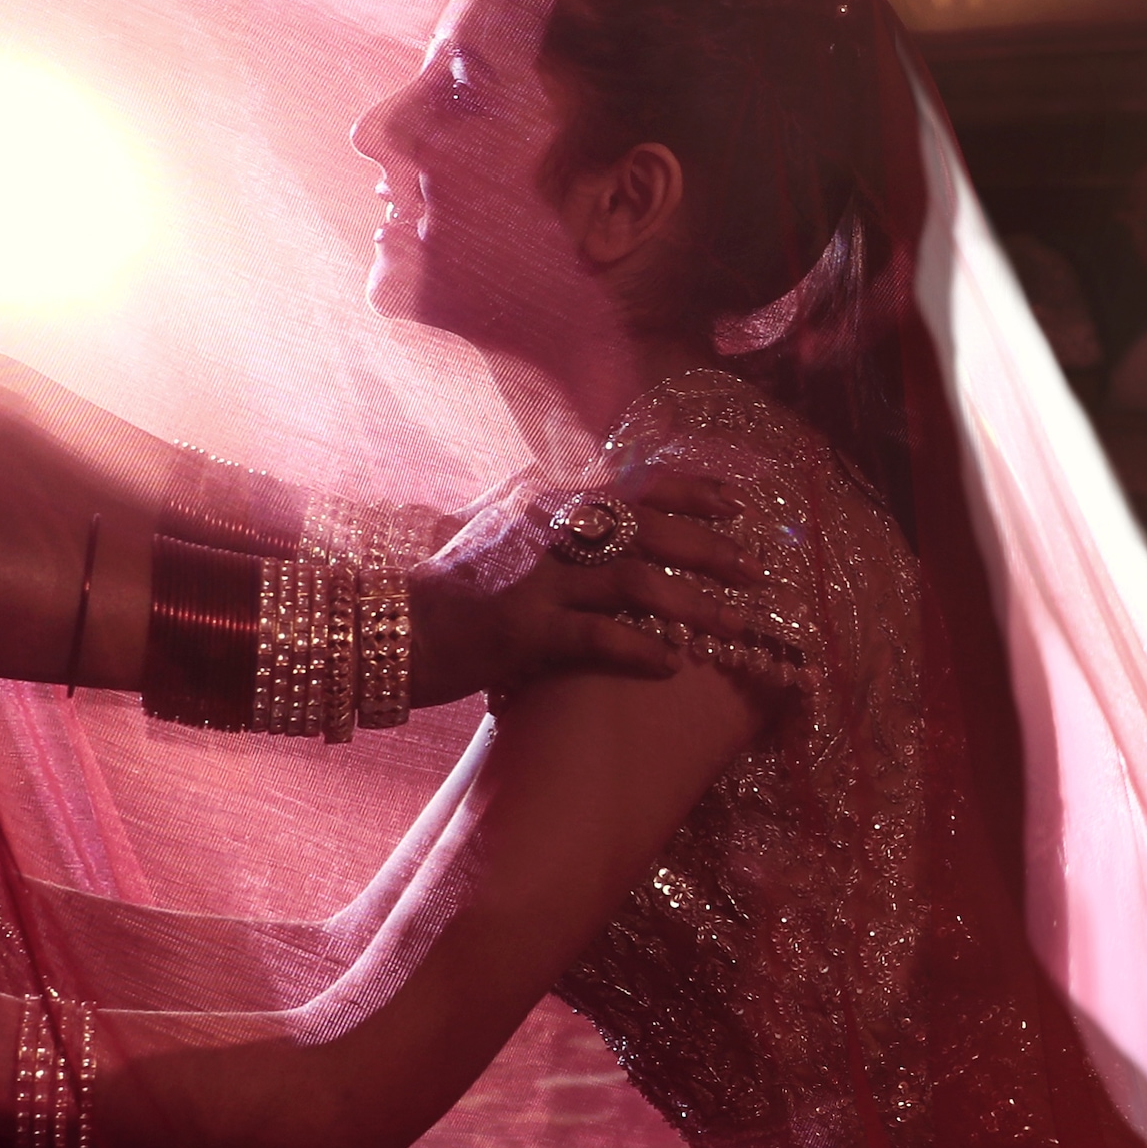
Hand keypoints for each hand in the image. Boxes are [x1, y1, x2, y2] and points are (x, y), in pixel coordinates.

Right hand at [402, 467, 796, 707]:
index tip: (740, 505)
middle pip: (648, 529)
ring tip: (736, 626)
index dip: (693, 490)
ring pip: (637, 583)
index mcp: (546, 499)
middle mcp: (546, 529)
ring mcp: (535, 579)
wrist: (389, 627)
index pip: (634, 482)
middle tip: (757, 574)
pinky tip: (674, 665)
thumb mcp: (505, 531)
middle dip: (712, 552)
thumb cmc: (453, 588)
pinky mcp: (524, 631)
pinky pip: (600, 638)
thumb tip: (614, 511)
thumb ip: (558, 519)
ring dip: (696, 605)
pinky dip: (643, 651)